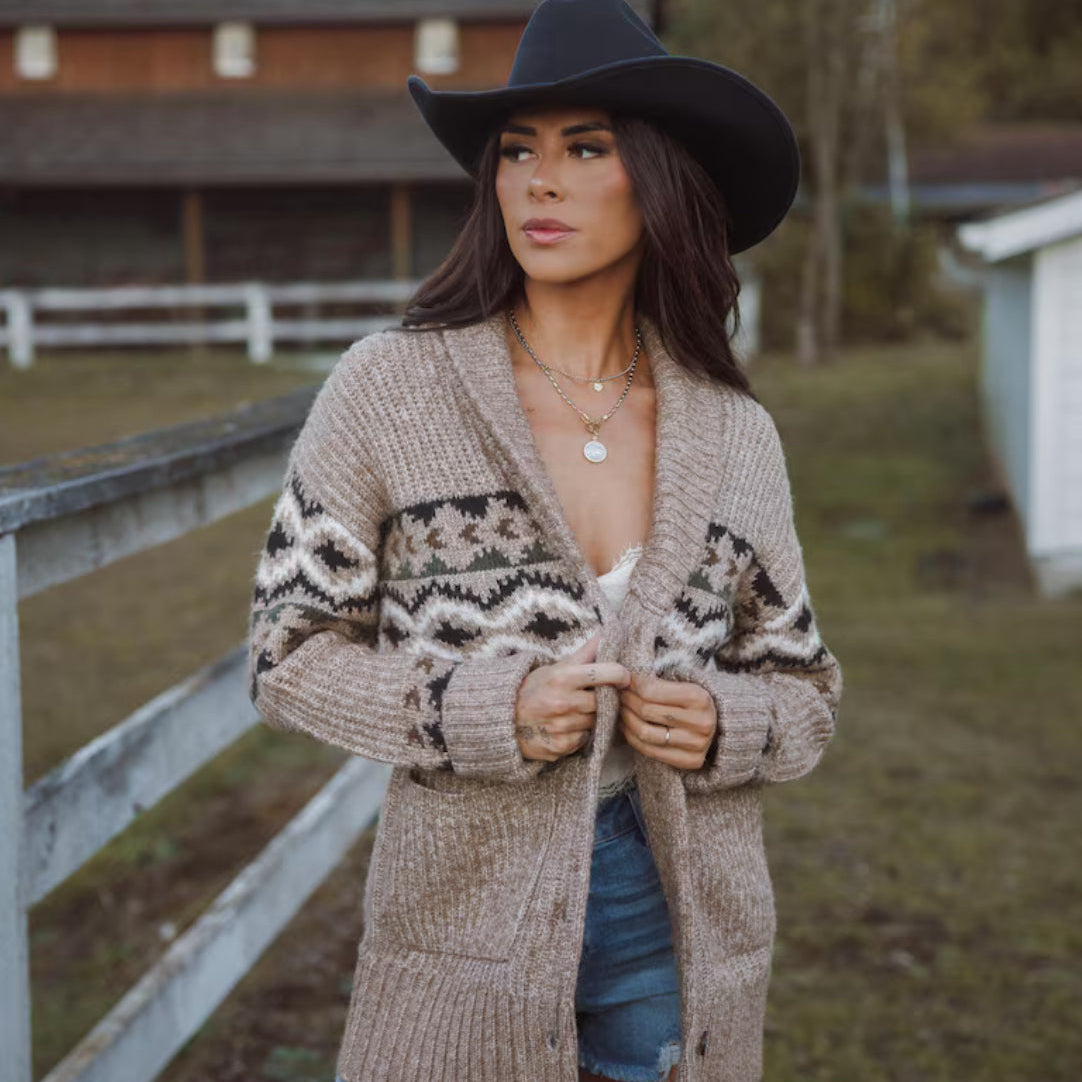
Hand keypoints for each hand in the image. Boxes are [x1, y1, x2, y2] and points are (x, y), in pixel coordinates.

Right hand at [514, 632, 630, 761]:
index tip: (623, 677)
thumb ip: (585, 654)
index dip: (621, 675)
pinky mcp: (561, 746)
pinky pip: (585, 739)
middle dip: (603, 699)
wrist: (504, 719)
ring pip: (597, 722)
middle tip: (593, 697)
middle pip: (605, 701)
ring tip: (576, 712)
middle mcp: (563, 702)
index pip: (609, 673)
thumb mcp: (556, 667)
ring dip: (591, 717)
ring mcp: (562, 726)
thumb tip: (608, 633)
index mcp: (564, 677)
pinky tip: (567, 726)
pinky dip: (580, 733)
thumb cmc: (534, 689)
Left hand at [618, 670, 717, 769]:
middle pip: (646, 711)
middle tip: (618, 695)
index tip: (622, 681)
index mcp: (699, 697)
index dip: (631, 686)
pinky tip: (627, 727)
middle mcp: (701, 722)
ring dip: (625, 720)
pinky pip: (650, 751)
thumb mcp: (683, 684)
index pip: (651, 691)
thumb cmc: (693, 701)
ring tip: (621, 710)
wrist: (721, 726)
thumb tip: (622, 677)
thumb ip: (657, 681)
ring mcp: (697, 745)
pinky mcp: (691, 761)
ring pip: (645, 733)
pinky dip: (632, 738)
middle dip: (626, 701)